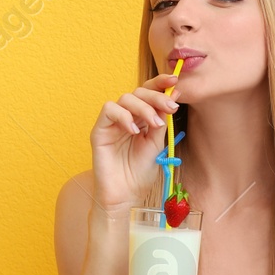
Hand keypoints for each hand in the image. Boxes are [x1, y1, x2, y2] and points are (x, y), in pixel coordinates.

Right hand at [91, 72, 179, 211]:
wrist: (126, 195)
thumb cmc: (139, 173)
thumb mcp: (157, 144)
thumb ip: (161, 120)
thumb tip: (174, 94)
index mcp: (141, 118)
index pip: (149, 93)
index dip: (161, 83)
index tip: (175, 80)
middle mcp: (127, 116)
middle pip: (139, 92)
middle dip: (156, 96)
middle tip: (170, 106)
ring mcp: (112, 122)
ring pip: (125, 98)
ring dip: (143, 108)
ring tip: (153, 124)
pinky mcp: (99, 130)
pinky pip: (109, 110)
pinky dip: (123, 116)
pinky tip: (133, 130)